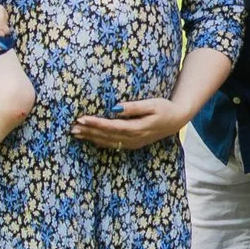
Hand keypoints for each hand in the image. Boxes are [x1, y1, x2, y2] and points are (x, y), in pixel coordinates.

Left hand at [75, 97, 191, 151]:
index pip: (111, 126)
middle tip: (72, 127)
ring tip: (76, 133)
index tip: (82, 118)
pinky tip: (90, 139)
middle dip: (88, 131)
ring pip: (108, 142)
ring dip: (91, 137)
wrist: (177, 120)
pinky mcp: (133, 144)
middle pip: (106, 136)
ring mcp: (133, 143)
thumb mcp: (152, 104)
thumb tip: (115, 108)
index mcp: (137, 128)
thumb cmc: (164, 108)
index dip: (95, 123)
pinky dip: (100, 142)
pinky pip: (113, 145)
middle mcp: (133, 138)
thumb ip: (134, 107)